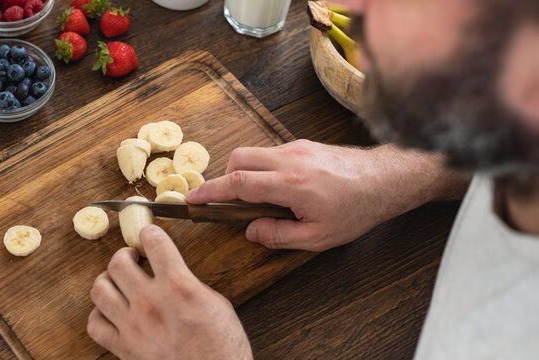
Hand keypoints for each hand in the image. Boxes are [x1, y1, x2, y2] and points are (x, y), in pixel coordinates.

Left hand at [87, 225, 252, 359]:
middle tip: (132, 258)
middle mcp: (151, 303)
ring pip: (100, 288)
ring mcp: (133, 327)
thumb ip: (189, 283)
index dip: (150, 233)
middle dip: (124, 254)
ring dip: (108, 279)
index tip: (149, 234)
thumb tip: (172, 272)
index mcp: (179, 288)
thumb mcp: (217, 305)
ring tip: (119, 281)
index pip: (154, 242)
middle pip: (118, 262)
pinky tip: (112, 312)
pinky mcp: (124, 348)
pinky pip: (95, 324)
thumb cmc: (223, 349)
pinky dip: (100, 314)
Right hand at [187, 140, 463, 250]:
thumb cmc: (357, 209)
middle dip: (225, 179)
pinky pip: (271, 153)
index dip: (210, 191)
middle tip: (229, 202)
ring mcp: (296, 148)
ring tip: (259, 198)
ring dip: (245, 173)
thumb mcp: (318, 237)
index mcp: (289, 184)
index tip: (192, 198)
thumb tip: (251, 230)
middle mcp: (289, 159)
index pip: (237, 183)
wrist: (387, 179)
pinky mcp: (303, 144)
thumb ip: (279, 236)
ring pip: (253, 154)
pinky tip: (279, 188)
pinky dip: (263, 168)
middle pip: (238, 160)